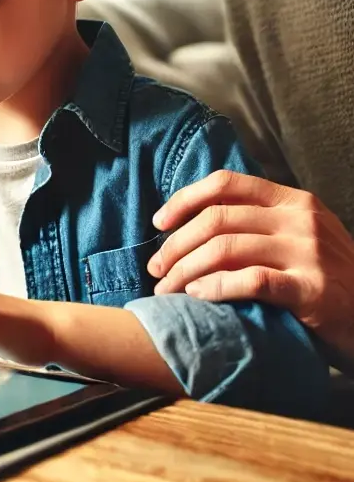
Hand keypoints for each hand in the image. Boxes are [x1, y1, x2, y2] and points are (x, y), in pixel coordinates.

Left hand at [148, 170, 353, 372]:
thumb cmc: (326, 280)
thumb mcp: (298, 238)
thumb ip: (257, 223)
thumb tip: (190, 223)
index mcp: (293, 201)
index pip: (226, 184)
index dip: (183, 200)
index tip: (158, 223)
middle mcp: (301, 220)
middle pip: (216, 220)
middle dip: (175, 245)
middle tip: (156, 270)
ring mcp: (309, 253)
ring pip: (224, 249)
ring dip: (185, 271)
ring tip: (167, 291)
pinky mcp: (311, 290)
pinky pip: (249, 281)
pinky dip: (215, 288)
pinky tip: (198, 298)